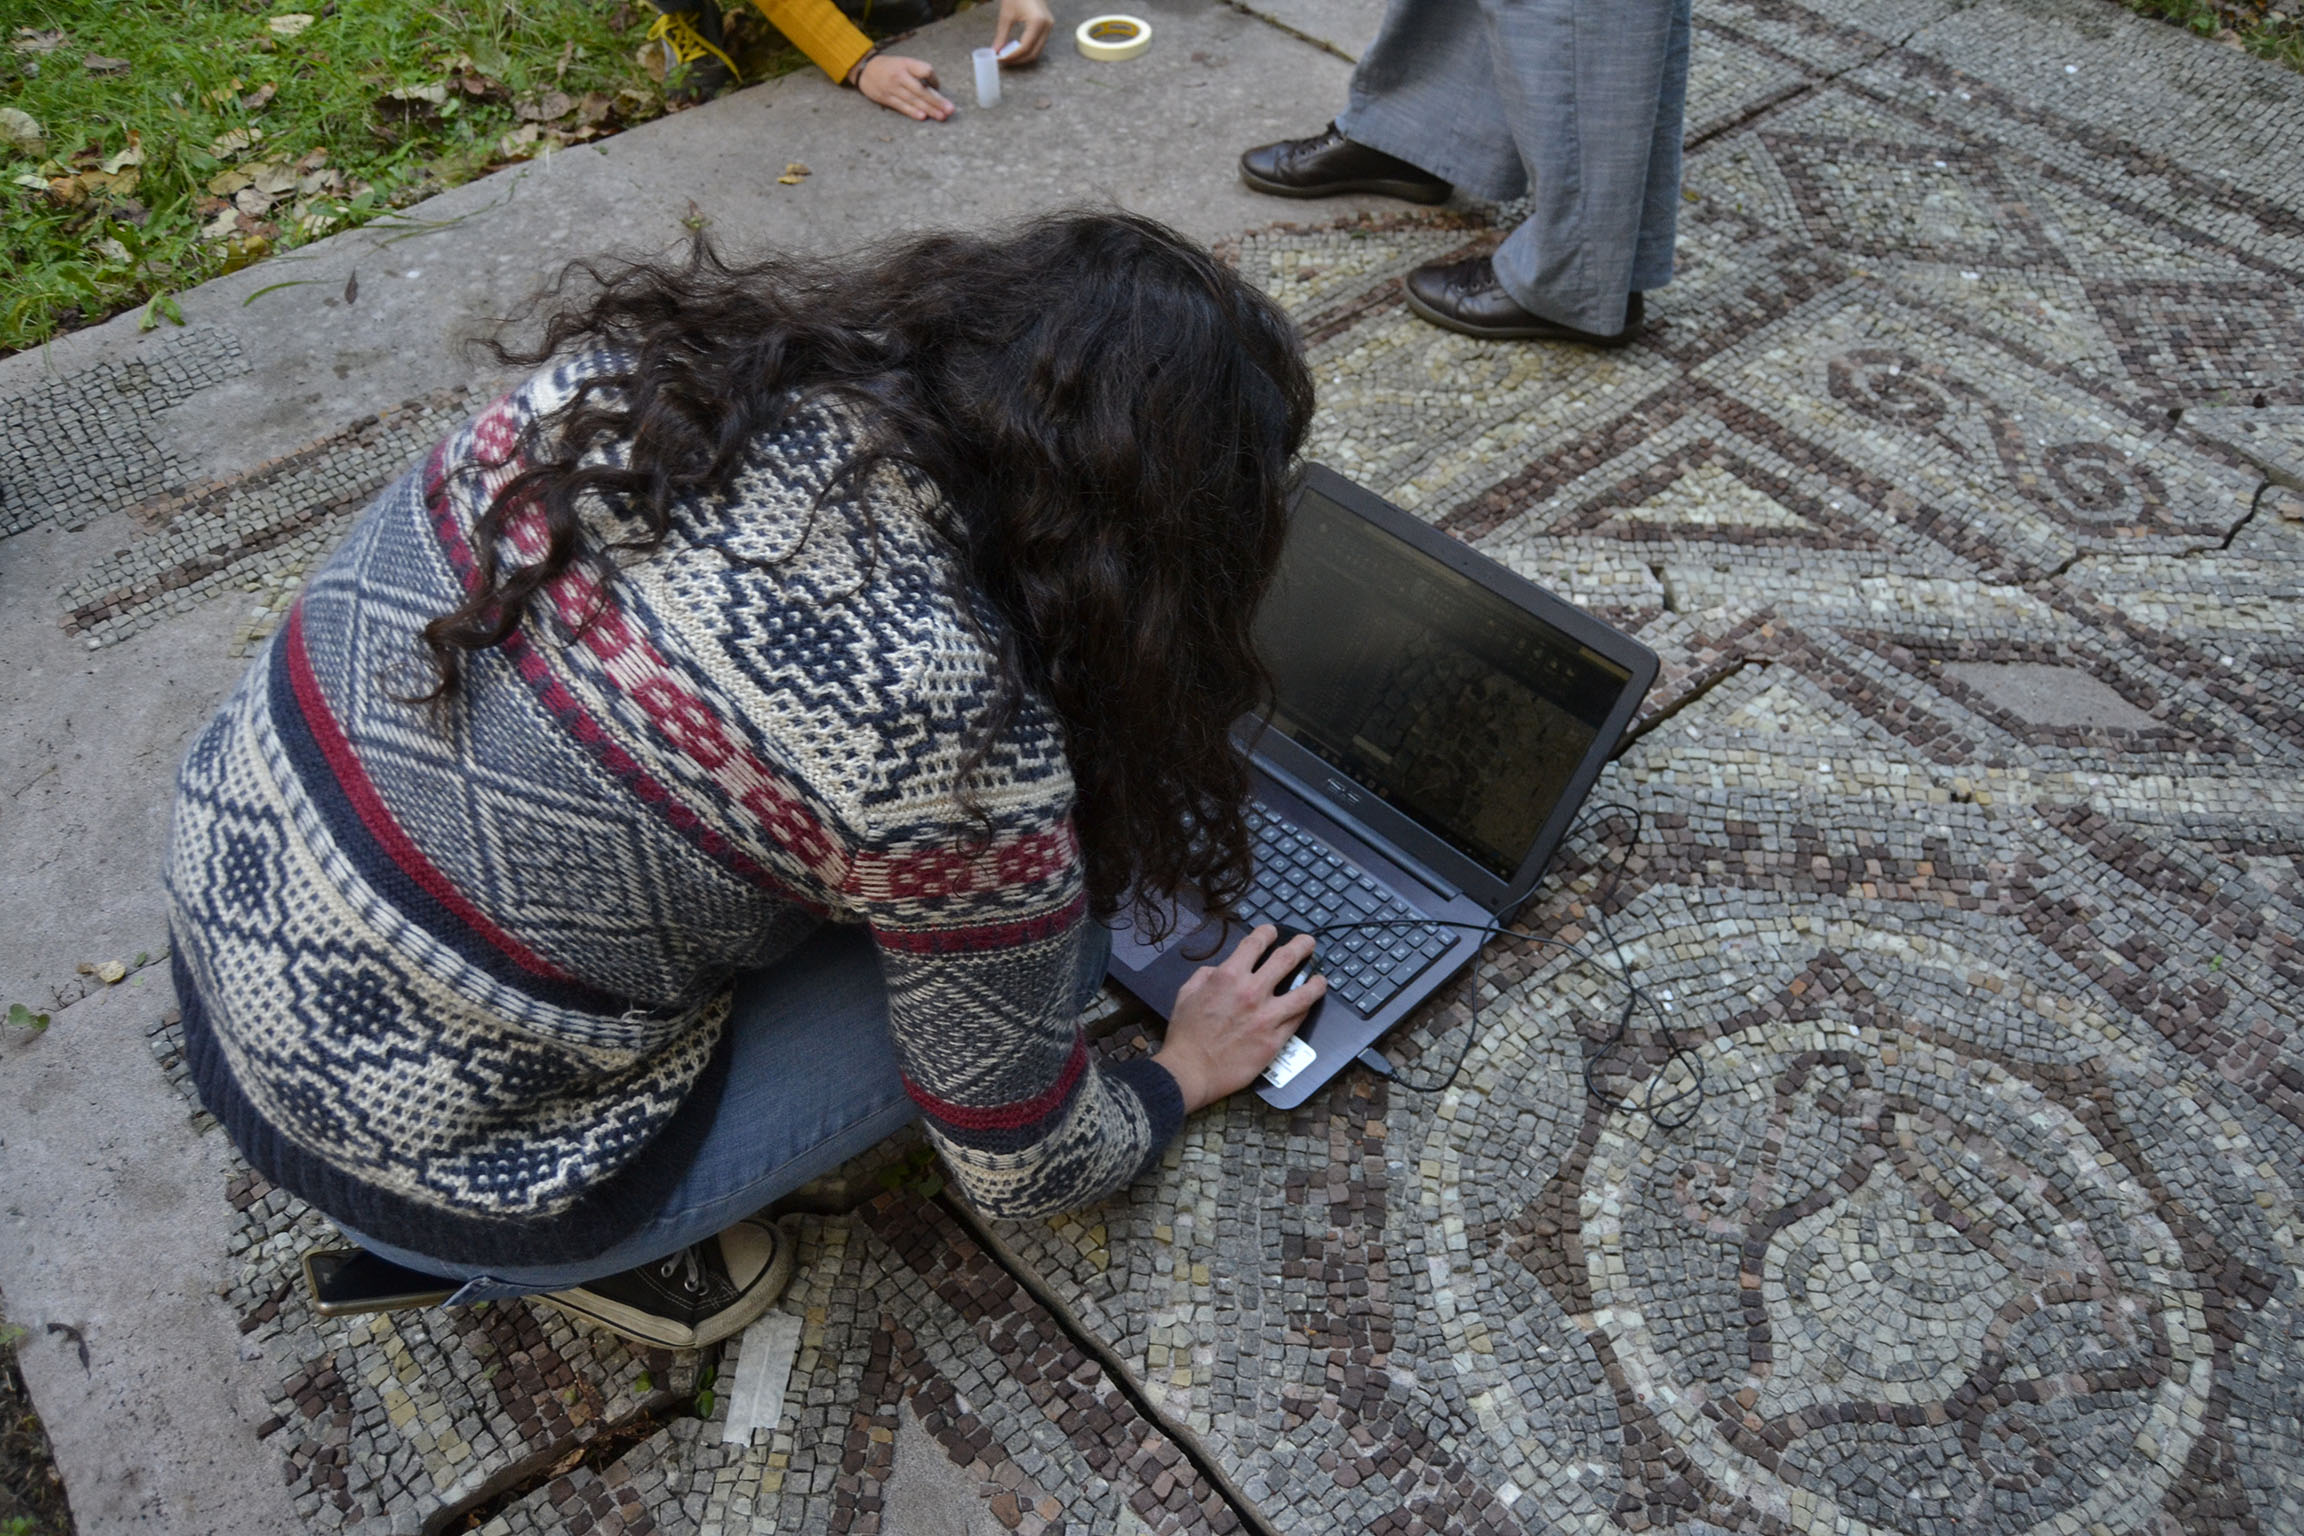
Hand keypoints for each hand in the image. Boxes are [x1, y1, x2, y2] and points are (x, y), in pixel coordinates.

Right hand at [855, 54, 953, 119]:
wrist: (864, 69)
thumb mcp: (904, 63)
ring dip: (929, 109)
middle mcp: (900, 75)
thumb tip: (935, 89)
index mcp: (906, 64)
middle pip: (921, 90)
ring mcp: (892, 88)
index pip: (925, 70)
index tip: (937, 86)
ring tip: (942, 116)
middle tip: (950, 109)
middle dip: (937, 101)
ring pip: (913, 100)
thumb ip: (918, 73)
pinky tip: (923, 116)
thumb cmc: (890, 67)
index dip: (934, 79)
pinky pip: (902, 106)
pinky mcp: (886, 98)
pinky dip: (912, 112)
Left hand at [992, 0, 1053, 62]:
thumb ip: (1001, 36)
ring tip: (1007, 56)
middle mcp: (1046, 26)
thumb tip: (995, 52)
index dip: (1011, 56)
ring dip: (1022, 56)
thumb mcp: (1006, 16)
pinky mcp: (1047, 26)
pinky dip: (1027, 49)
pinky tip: (1015, 49)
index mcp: (1037, 22)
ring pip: (1037, 51)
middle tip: (1003, 61)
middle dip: (1017, 60)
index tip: (999, 59)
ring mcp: (1049, 26)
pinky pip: (1038, 44)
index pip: (1024, 48)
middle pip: (1033, 53)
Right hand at [1153, 925, 1324, 1112]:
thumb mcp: (1187, 994)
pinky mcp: (1275, 1040)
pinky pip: (1297, 1020)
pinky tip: (1308, 1006)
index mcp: (1229, 976)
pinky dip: (1305, 1009)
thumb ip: (1206, 975)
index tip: (1272, 932)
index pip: (1255, 944)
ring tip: (1321, 978)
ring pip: (1304, 993)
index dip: (1267, 933)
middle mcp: (1252, 992)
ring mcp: (1267, 1017)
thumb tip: (1220, 969)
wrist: (1191, 1070)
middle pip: (1287, 959)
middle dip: (1301, 946)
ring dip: (1316, 982)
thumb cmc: (1186, 1035)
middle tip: (1308, 943)